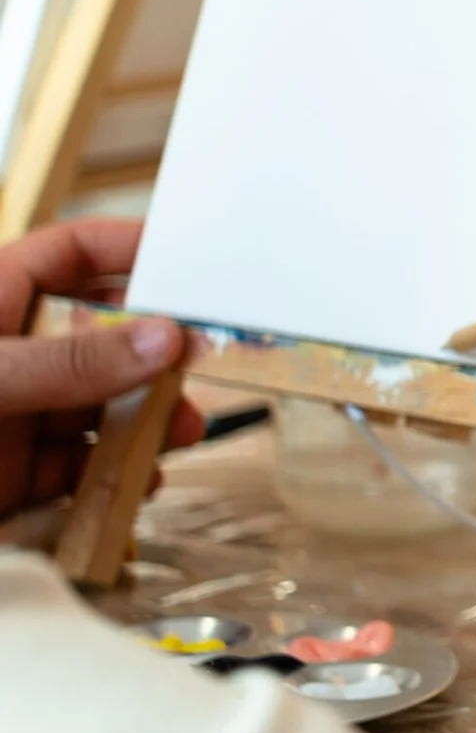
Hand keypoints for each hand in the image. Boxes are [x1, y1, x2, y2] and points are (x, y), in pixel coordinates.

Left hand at [0, 220, 200, 521]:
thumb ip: (68, 363)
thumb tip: (158, 339)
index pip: (71, 256)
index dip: (131, 253)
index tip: (190, 267)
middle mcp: (4, 355)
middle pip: (101, 336)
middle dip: (155, 350)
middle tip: (199, 362)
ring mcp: (8, 416)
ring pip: (96, 406)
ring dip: (143, 418)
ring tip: (177, 429)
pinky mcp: (7, 476)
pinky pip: (76, 467)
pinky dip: (112, 475)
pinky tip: (136, 479)